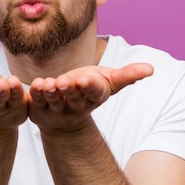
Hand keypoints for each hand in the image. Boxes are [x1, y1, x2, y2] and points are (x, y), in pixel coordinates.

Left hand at [28, 63, 153, 133]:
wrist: (65, 116)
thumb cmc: (89, 90)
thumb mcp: (109, 82)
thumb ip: (127, 75)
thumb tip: (151, 68)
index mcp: (95, 97)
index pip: (95, 93)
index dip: (90, 86)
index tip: (85, 79)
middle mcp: (77, 106)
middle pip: (75, 98)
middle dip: (71, 89)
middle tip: (64, 80)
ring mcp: (58, 109)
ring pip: (54, 101)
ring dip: (51, 92)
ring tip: (49, 83)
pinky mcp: (41, 108)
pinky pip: (37, 101)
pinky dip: (35, 93)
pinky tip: (34, 84)